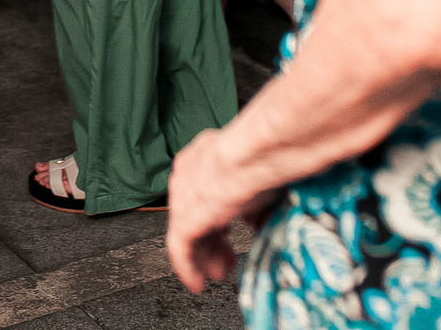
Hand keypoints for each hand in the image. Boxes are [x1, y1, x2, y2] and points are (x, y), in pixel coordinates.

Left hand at [167, 128, 281, 294]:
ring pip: (187, 232)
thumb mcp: (259, 182)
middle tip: (226, 260)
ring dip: (203, 256)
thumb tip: (259, 222)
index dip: (218, 218)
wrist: (250, 157)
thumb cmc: (261, 160)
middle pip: (194, 214)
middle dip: (212, 241)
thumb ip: (254, 204)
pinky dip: (188, 267)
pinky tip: (196, 282)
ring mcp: (182, 196)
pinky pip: (180, 248)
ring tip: (218, 273)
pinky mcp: (183, 218)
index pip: (205, 194)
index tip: (229, 234)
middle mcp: (188, 174)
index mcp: (204, 158)